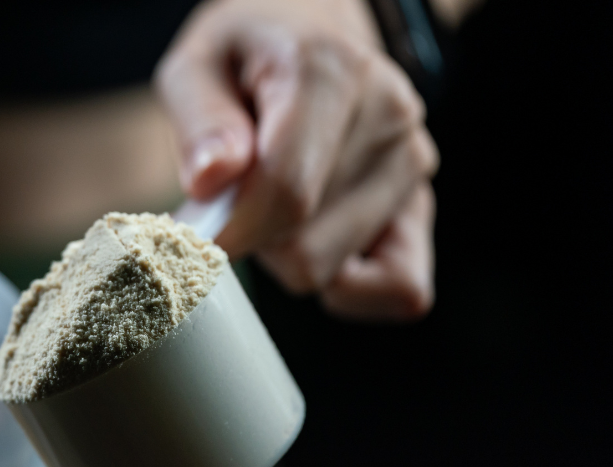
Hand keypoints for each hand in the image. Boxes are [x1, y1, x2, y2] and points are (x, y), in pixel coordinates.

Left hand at [156, 0, 438, 319]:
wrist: (307, 32)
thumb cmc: (246, 57)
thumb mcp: (197, 64)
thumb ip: (200, 121)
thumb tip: (212, 181)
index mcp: (331, 73)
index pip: (286, 195)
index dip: (229, 232)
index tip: (192, 235)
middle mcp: (389, 117)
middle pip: (303, 247)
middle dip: (252, 237)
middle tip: (235, 195)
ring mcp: (412, 163)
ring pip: (330, 269)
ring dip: (286, 252)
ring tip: (276, 197)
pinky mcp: (421, 205)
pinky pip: (401, 288)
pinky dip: (348, 286)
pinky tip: (313, 242)